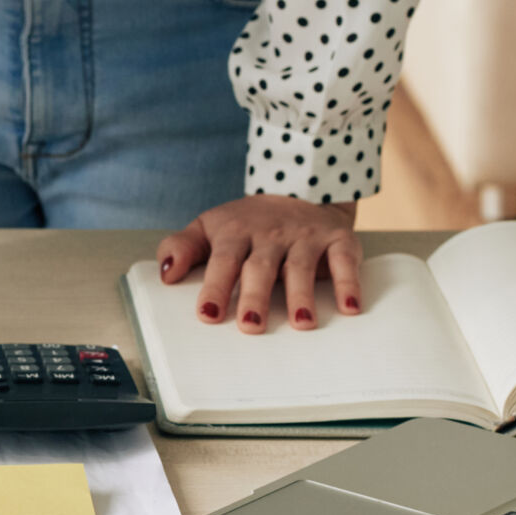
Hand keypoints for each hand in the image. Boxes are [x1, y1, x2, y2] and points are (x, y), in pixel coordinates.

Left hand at [157, 196, 361, 332]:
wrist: (299, 188)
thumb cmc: (245, 224)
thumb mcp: (208, 228)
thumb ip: (181, 248)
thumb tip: (165, 275)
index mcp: (234, 233)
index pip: (222, 261)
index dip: (215, 287)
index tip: (208, 315)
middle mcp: (270, 234)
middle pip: (260, 267)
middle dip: (255, 296)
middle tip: (251, 327)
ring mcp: (305, 235)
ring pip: (300, 266)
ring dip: (302, 295)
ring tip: (301, 323)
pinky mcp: (337, 238)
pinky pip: (344, 260)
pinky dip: (349, 283)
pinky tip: (350, 308)